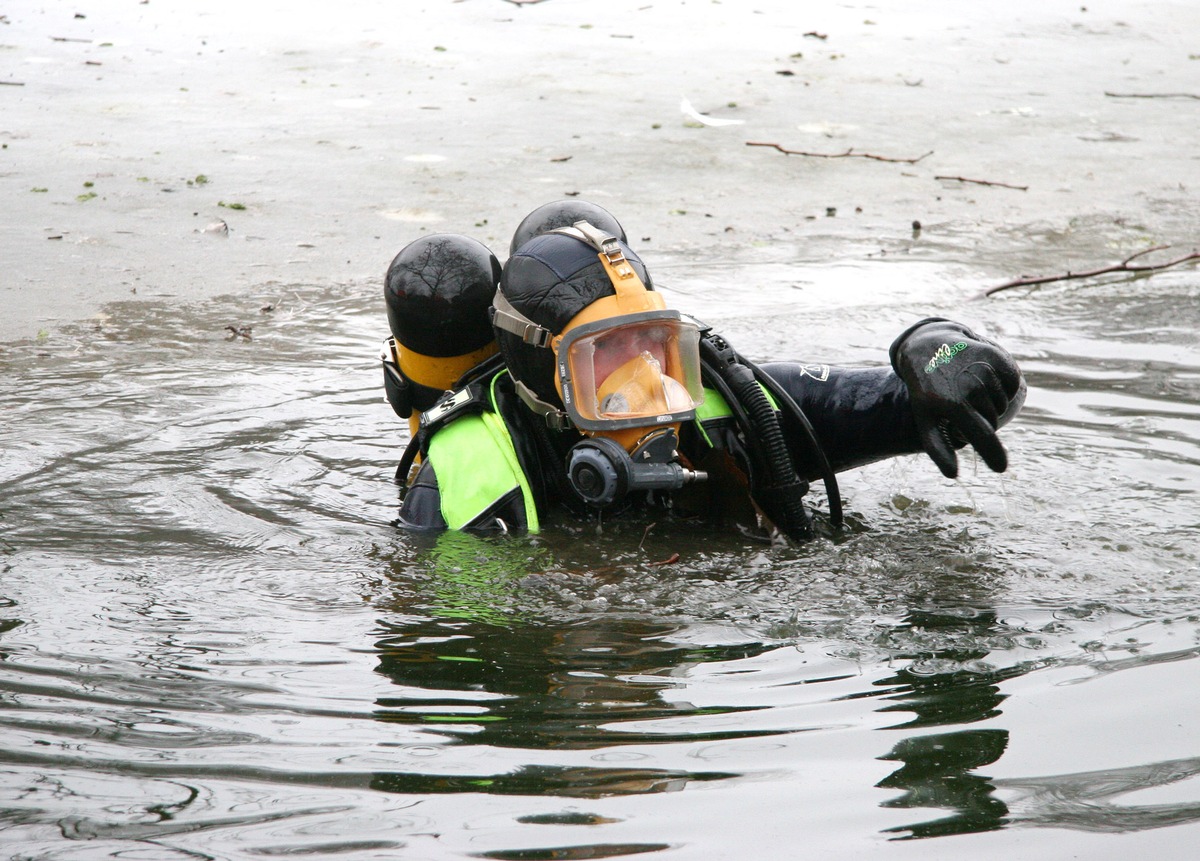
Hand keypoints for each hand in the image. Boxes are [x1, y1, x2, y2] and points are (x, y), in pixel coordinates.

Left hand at [890, 318, 1025, 477]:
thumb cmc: (927, 392)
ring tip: (968, 390)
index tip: (1002, 468)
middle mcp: (972, 386)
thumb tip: (953, 475)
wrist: (929, 349)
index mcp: (953, 404)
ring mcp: (985, 369)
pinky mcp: (997, 356)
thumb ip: (939, 447)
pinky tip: (983, 379)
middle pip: (993, 420)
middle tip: (960, 406)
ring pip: (1003, 404)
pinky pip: (1012, 385)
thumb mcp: (925, 417)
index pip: (980, 435)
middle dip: (981, 421)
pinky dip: (1003, 388)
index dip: (993, 454)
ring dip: (990, 403)